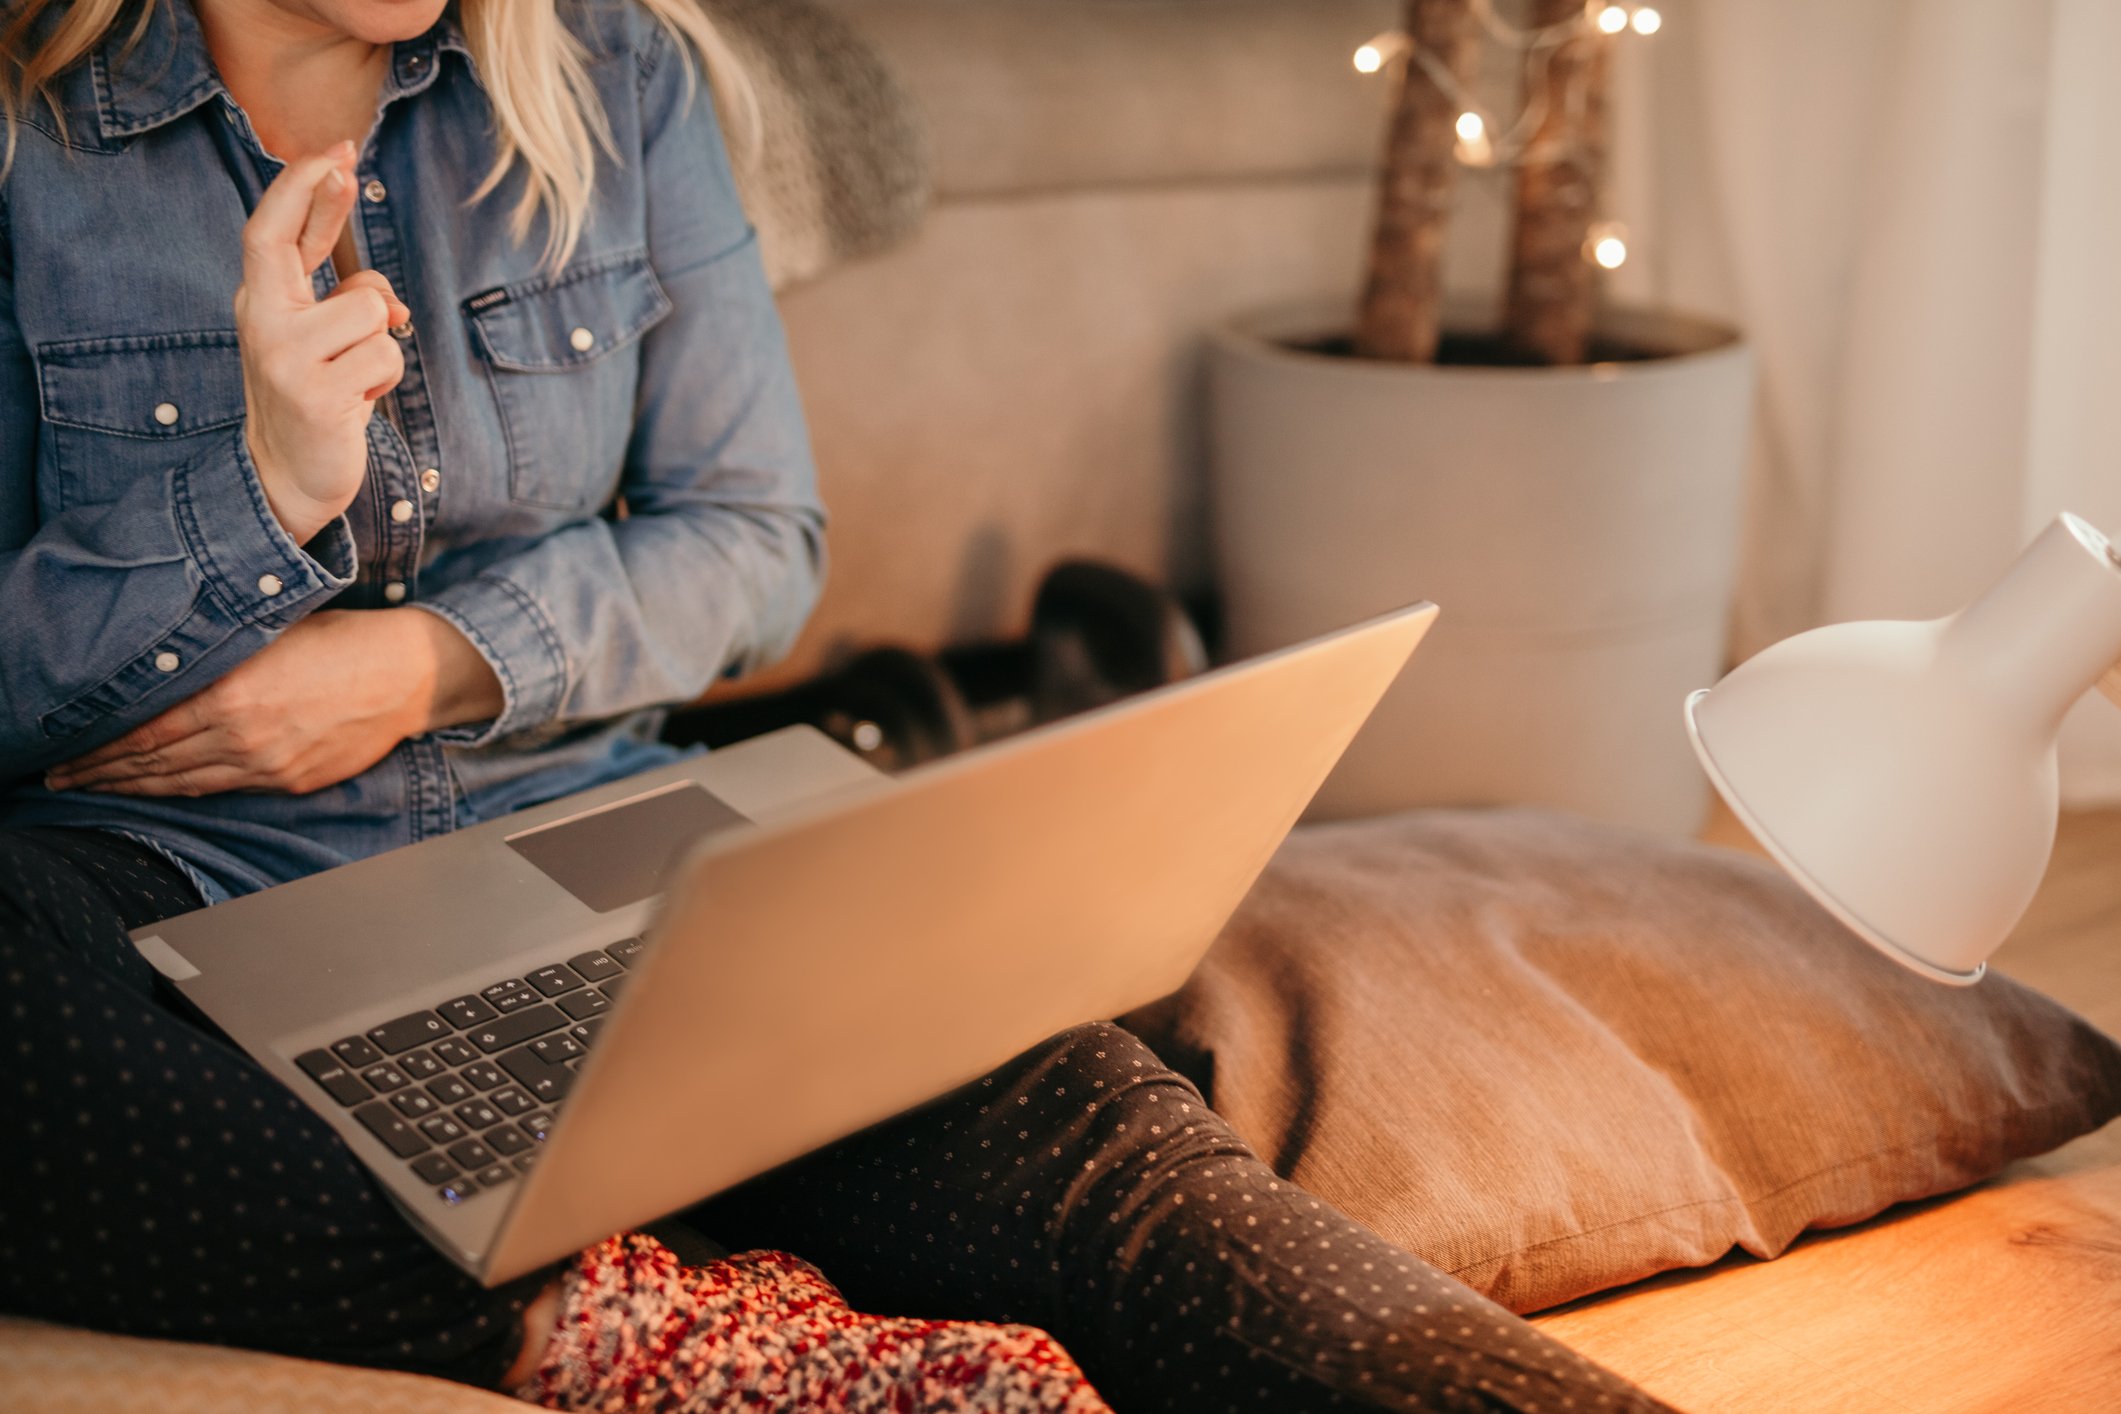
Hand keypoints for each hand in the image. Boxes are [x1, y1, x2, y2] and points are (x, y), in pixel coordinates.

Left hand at [43, 611, 502, 797]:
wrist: (404, 674)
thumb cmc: (340, 640)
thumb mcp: (268, 633)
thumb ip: (214, 655)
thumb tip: (162, 666)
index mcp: (232, 695)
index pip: (143, 732)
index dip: (98, 748)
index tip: (63, 752)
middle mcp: (243, 737)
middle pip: (153, 764)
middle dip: (101, 774)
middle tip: (61, 779)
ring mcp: (267, 766)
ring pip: (182, 785)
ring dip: (133, 789)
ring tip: (95, 789)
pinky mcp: (289, 781)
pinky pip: (222, 790)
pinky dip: (182, 792)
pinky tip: (160, 789)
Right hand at [236, 141, 412, 543]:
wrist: (289, 475)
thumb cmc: (316, 396)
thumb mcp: (324, 340)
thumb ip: (349, 302)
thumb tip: (390, 301)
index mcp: (261, 303)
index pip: (269, 233)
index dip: (300, 188)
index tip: (333, 151)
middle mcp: (262, 322)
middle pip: (288, 243)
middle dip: (322, 197)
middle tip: (346, 163)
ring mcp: (284, 358)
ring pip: (369, 309)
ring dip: (380, 343)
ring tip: (356, 376)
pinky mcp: (315, 394)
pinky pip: (384, 357)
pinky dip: (385, 379)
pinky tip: (358, 402)